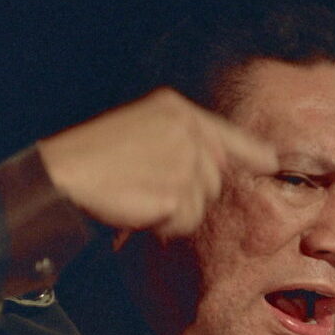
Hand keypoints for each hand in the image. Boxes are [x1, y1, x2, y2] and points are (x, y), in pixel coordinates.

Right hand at [37, 88, 276, 239]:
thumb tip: (219, 163)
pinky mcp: (177, 192)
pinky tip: (139, 209)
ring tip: (138, 196)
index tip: (271, 161)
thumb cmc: (93, 158)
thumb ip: (181, 143)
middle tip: (145, 188)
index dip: (249, 150)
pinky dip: (164, 224)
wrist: (63, 176)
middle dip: (187, 194)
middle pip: (214, 178)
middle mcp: (187, 130)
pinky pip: (186, 222)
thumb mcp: (140, 132)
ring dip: (174, 211)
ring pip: (202, 204)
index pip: (223, 132)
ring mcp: (184, 160)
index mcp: (175, 109)